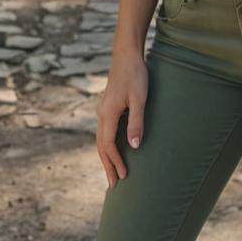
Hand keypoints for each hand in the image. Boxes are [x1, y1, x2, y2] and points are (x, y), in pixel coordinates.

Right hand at [95, 52, 147, 187]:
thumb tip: (134, 146)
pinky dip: (108, 145)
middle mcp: (101, 114)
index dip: (116, 162)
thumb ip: (136, 121)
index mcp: (108, 114)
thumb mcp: (140, 98)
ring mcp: (103, 110)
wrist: (127, 55)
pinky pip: (105, 131)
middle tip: (113, 186)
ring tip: (113, 172)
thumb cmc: (136, 75)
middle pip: (101, 146)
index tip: (124, 176)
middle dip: (107, 165)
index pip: (109, 145)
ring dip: (107, 157)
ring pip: (101, 139)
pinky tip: (115, 149)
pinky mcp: (108, 106)